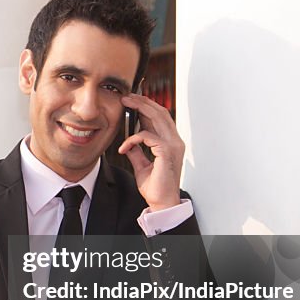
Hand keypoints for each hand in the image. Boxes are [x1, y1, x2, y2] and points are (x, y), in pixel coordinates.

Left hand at [118, 94, 184, 211]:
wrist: (162, 203)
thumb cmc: (155, 187)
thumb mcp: (142, 165)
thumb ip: (137, 152)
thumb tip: (129, 143)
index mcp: (171, 143)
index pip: (161, 117)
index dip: (147, 106)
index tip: (132, 100)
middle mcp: (175, 141)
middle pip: (160, 112)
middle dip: (143, 101)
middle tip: (126, 96)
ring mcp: (173, 146)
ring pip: (158, 117)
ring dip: (140, 108)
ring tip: (125, 103)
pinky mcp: (166, 152)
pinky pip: (147, 136)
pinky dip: (133, 138)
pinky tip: (124, 147)